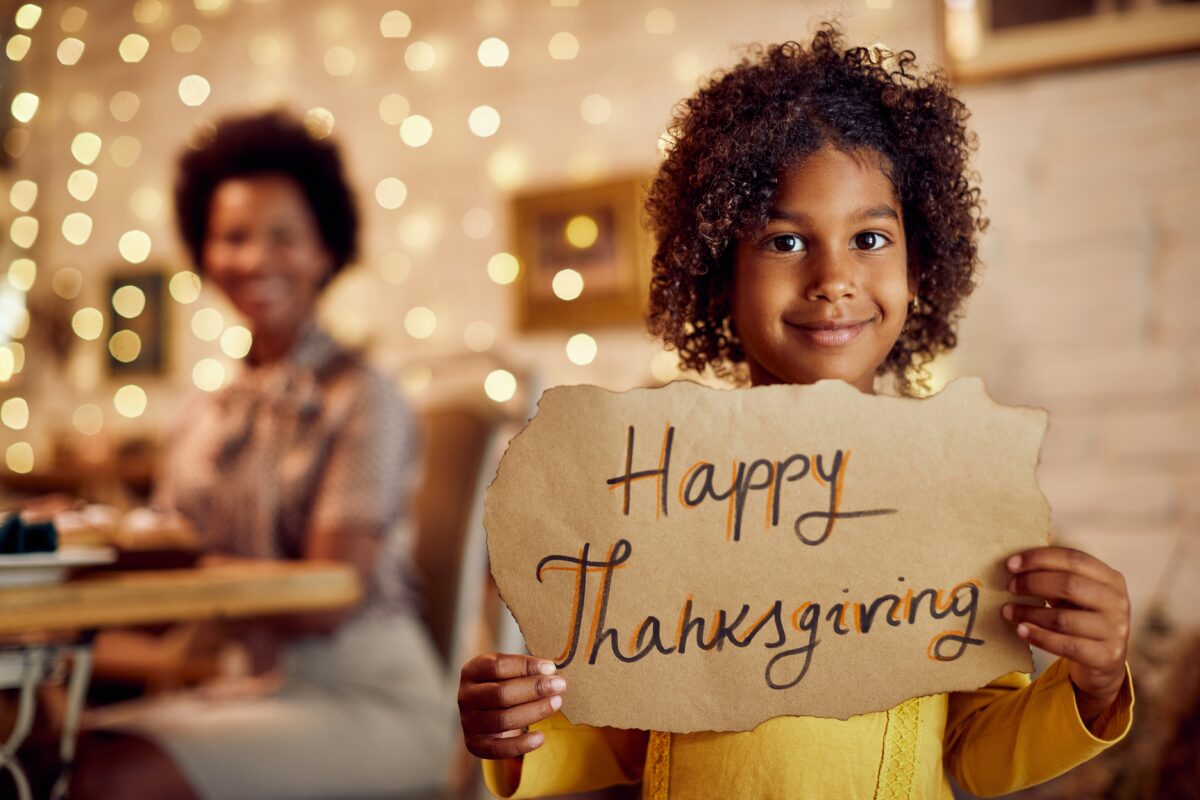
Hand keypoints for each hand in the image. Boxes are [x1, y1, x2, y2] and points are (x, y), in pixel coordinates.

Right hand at [458, 653, 565, 759]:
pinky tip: (541, 737)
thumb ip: (525, 669)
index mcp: (472, 671)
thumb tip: (551, 671)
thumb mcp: (508, 671)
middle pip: (501, 693)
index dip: (526, 666)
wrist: (486, 712)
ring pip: (503, 720)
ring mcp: (468, 721)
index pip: (498, 666)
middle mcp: (465, 696)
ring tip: (556, 703)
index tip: (551, 668)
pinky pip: (498, 749)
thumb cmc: (503, 684)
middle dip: (534, 689)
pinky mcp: (474, 744)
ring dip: (534, 712)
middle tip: (559, 685)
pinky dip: (521, 744)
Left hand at [1003, 546, 1129, 724]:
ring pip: (1063, 619)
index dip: (1039, 558)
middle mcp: (1117, 602)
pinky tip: (1021, 631)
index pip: (1073, 559)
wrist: (1104, 662)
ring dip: (1029, 613)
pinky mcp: (1106, 656)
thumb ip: (1055, 576)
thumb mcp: (1075, 594)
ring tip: (1008, 611)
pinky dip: (1038, 636)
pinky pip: (1065, 645)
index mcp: (1110, 578)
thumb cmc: (1081, 617)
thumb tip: (1015, 563)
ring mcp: (1115, 631)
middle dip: (1033, 583)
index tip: (1010, 564)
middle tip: (1010, 587)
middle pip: (1069, 585)